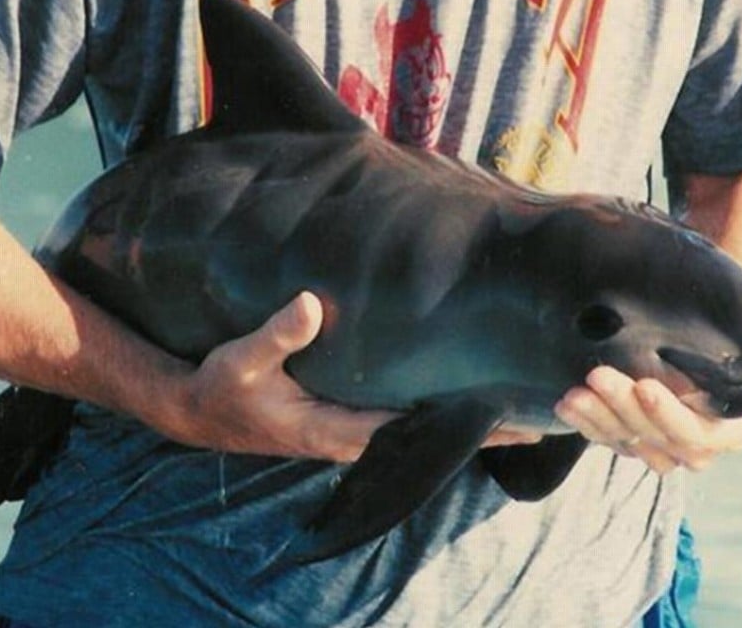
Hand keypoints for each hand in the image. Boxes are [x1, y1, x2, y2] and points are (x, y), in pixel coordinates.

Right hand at [165, 291, 540, 461]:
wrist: (199, 411)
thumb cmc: (222, 386)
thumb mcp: (242, 360)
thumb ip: (276, 335)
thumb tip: (312, 305)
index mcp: (332, 429)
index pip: (413, 432)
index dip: (463, 428)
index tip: (512, 420)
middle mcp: (348, 436)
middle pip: (428, 437)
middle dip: (482, 429)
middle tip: (542, 415)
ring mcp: (347, 430)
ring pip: (417, 431)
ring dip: (461, 421)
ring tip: (512, 403)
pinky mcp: (342, 418)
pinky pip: (398, 419)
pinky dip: (432, 410)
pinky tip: (453, 394)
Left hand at [554, 367, 741, 473]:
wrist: (708, 325)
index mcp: (731, 429)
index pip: (700, 436)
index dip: (672, 418)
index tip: (647, 384)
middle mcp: (692, 442)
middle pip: (655, 439)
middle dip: (625, 411)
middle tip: (597, 376)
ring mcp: (655, 438)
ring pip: (625, 441)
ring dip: (598, 421)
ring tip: (573, 394)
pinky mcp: (626, 429)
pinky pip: (604, 434)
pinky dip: (583, 422)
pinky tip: (563, 404)